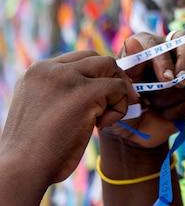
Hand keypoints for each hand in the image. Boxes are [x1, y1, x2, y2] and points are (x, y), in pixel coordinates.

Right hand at [0, 52, 136, 189]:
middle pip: (96, 58)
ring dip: (116, 90)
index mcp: (37, 72)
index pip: (78, 59)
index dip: (94, 76)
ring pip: (110, 66)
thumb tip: (96, 86)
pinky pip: (119, 88)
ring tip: (103, 117)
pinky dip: (120, 107)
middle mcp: (49, 69)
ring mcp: (67, 78)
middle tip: (111, 103)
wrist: (21, 169)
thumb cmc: (33, 149)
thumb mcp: (42, 108)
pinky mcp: (86, 92)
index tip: (99, 97)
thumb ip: (62, 92)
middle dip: (110, 78)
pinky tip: (102, 125)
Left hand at [101, 31, 184, 147]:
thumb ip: (128, 63)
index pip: (166, 38)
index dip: (170, 58)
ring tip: (152, 104)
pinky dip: (179, 110)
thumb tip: (132, 43)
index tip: (165, 78)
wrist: (127, 128)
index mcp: (150, 45)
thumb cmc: (118, 100)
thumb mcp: (118, 82)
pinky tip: (164, 113)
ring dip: (171, 97)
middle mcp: (170, 54)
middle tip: (179, 84)